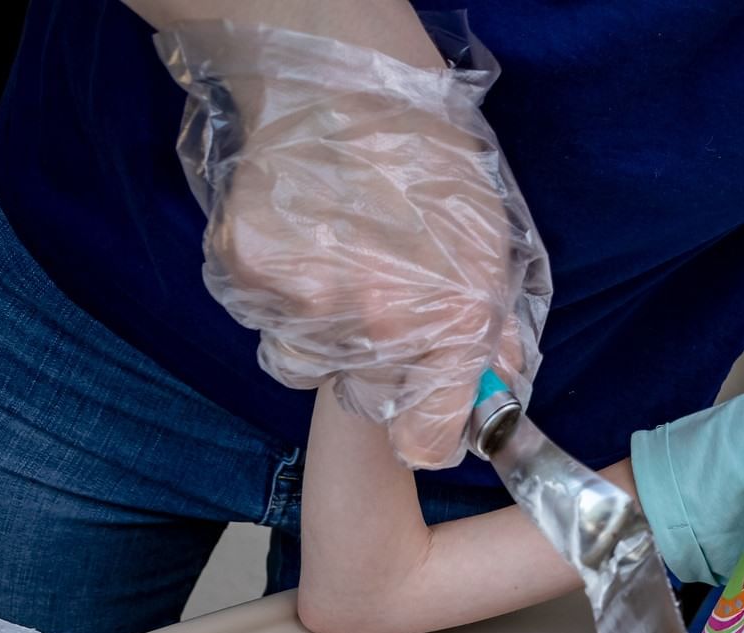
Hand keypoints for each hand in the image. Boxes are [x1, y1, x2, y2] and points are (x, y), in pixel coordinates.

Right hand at [157, 21, 550, 467]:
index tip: (426, 410)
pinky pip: (264, 316)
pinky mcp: (249, 270)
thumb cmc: (432, 158)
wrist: (345, 78)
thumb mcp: (493, 245)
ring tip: (341, 262)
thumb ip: (493, 331)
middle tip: (384, 306)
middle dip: (378, 370)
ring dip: (323, 333)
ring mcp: (305, 301)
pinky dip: (281, 293)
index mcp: (453, 323)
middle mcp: (378, 323)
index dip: (427, 429)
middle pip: (365, 403)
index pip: (425, 444)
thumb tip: (495, 386)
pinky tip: (303, 240)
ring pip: (306, 362)